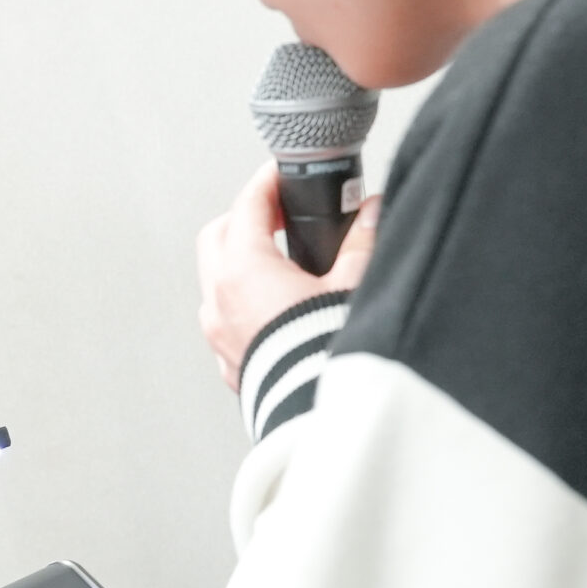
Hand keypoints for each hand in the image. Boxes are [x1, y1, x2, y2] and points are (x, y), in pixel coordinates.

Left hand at [196, 162, 379, 390]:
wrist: (323, 415)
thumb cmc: (332, 353)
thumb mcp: (354, 285)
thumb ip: (362, 240)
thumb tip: (371, 212)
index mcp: (243, 273)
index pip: (247, 207)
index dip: (267, 183)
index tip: (282, 172)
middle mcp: (220, 301)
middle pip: (218, 237)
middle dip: (246, 217)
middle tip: (282, 211)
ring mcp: (218, 334)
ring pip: (216, 279)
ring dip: (241, 260)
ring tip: (281, 257)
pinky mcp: (229, 362)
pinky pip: (225, 316)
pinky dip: (243, 299)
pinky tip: (276, 302)